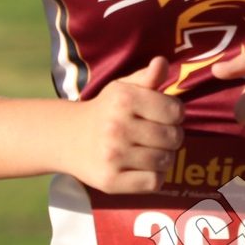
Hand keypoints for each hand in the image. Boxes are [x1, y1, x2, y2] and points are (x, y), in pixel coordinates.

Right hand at [59, 56, 184, 192]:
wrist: (67, 138)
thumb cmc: (106, 110)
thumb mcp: (123, 88)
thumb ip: (147, 77)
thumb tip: (162, 62)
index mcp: (124, 99)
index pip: (176, 111)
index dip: (175, 114)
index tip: (163, 116)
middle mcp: (117, 127)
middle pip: (174, 138)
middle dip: (171, 137)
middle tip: (157, 136)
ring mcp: (113, 155)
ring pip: (166, 161)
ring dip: (165, 158)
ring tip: (150, 151)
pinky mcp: (110, 181)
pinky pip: (154, 182)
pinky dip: (155, 176)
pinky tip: (143, 167)